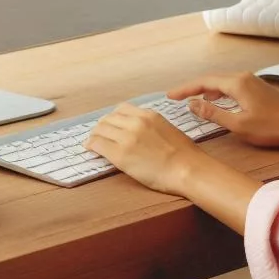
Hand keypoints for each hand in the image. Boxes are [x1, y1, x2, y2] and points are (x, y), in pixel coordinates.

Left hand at [86, 102, 207, 195]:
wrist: (187, 169)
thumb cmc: (184, 154)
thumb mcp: (166, 128)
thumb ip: (149, 125)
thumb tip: (137, 132)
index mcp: (148, 115)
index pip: (121, 109)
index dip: (113, 118)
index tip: (111, 125)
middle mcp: (135, 122)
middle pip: (108, 118)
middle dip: (102, 126)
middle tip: (99, 135)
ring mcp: (126, 137)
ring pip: (100, 129)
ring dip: (95, 135)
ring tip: (93, 142)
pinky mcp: (120, 154)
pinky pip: (98, 144)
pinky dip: (92, 145)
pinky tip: (91, 149)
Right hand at [168, 72, 278, 149]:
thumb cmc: (271, 128)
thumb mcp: (238, 125)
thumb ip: (213, 113)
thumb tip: (192, 104)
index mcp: (237, 83)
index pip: (204, 82)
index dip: (185, 88)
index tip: (170, 95)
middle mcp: (243, 77)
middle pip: (211, 78)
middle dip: (192, 87)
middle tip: (176, 97)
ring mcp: (252, 80)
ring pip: (221, 81)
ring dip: (205, 89)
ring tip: (191, 99)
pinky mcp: (257, 87)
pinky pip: (231, 84)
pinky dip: (218, 91)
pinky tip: (215, 100)